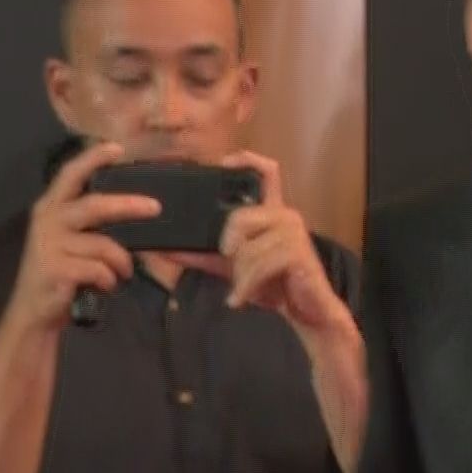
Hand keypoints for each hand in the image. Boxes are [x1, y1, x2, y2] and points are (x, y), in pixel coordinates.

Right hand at [1, 141, 159, 333]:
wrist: (34, 312)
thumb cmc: (61, 272)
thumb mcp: (73, 240)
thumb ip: (94, 223)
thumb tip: (137, 208)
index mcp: (52, 207)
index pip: (71, 174)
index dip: (93, 159)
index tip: (117, 148)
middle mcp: (48, 220)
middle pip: (95, 205)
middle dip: (128, 205)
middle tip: (156, 208)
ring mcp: (49, 245)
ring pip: (104, 245)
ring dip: (121, 262)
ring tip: (121, 273)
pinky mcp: (56, 270)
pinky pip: (100, 270)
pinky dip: (109, 280)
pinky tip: (103, 287)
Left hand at [166, 152, 354, 344]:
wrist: (307, 311)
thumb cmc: (275, 284)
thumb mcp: (233, 267)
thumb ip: (203, 255)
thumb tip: (165, 249)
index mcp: (271, 212)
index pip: (266, 172)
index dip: (246, 160)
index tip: (222, 163)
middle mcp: (285, 215)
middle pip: (241, 215)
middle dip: (227, 244)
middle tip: (230, 262)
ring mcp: (294, 233)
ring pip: (247, 247)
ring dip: (240, 274)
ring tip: (242, 289)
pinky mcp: (298, 253)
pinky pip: (259, 264)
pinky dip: (246, 286)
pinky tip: (241, 299)